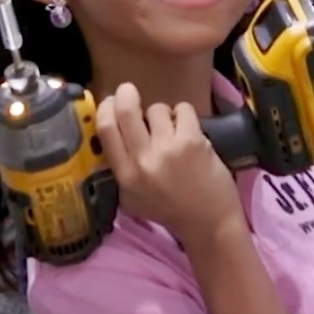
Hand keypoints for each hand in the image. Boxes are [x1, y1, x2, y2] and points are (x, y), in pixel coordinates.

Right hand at [96, 83, 245, 245]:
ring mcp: (167, 149)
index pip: (105, 130)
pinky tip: (188, 129)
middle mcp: (142, 161)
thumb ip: (120, 169)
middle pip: (126, 111)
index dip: (105, 108)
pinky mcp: (192, 142)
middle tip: (129, 91)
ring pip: (157, 109)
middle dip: (126, 94)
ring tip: (171, 128)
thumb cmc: (169, 210)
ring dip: (163, 114)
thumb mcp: (132, 198)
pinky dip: (184, 114)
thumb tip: (111, 132)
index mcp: (124, 175)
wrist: (208, 222)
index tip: (110, 101)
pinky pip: (183, 109)